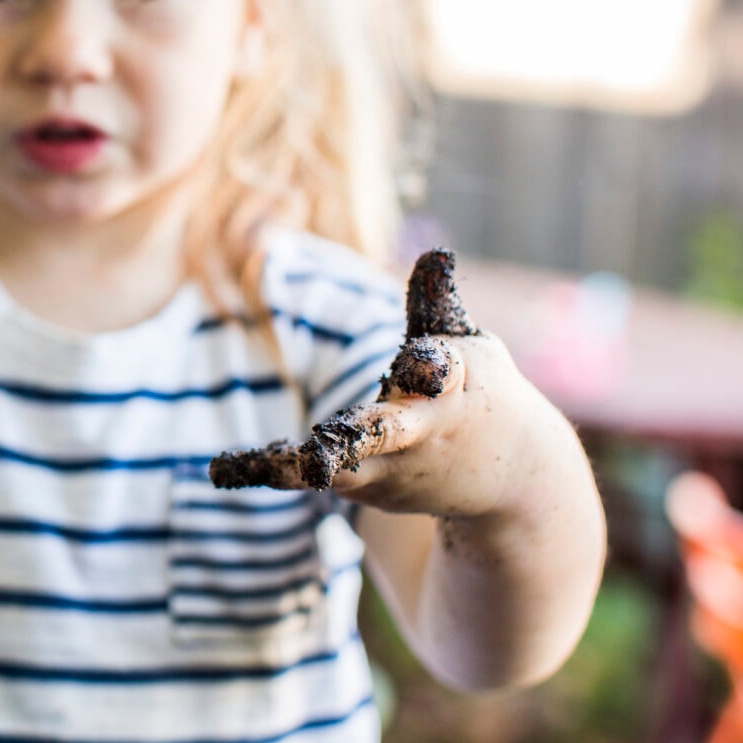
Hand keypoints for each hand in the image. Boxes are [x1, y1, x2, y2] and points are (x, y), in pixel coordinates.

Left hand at [210, 248, 551, 516]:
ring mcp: (398, 469)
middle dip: (351, 439)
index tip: (423, 362)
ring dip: (292, 467)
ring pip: (341, 469)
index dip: (431, 366)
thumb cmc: (478, 391)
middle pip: (386, 434)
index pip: (439, 371)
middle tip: (315, 452)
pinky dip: (277, 470)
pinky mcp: (375, 490)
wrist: (517, 480)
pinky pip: (319, 478)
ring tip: (224, 467)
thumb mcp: (464, 341)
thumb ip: (435, 301)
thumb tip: (435, 252)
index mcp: (450, 385)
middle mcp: (421, 432)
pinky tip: (225, 468)